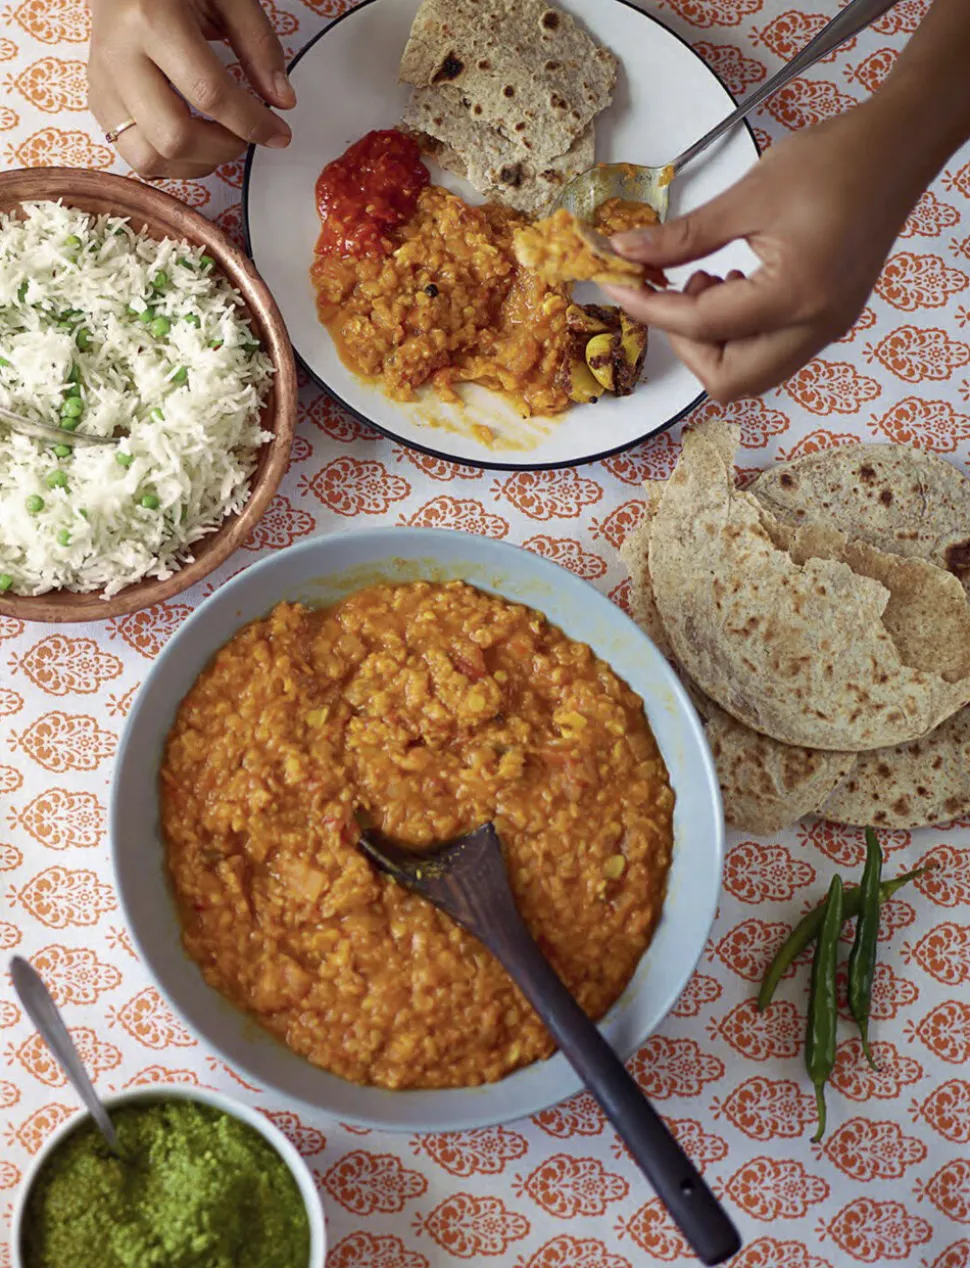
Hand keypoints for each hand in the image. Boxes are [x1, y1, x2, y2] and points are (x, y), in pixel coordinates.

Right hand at [88, 0, 295, 178]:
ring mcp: (103, 80)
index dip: (252, 123)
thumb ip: (258, 44)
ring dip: (194, 165)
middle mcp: (119, 54)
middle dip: (221, 150)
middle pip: (173, 136)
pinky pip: (131, 153)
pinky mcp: (97, 98)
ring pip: (147, 158)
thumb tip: (283, 100)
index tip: (279, 134)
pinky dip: (168, 160)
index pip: (209, 93)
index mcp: (151, 18)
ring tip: (218, 143)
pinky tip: (191, 143)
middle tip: (244, 137)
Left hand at [604, 104, 924, 401]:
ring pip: (748, 375)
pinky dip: (736, 334)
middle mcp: (814, 327)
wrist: (898, 150)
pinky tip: (731, 285)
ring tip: (704, 282)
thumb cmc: (835, 160)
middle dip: (685, 344)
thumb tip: (627, 252)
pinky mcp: (825, 322)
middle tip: (668, 294)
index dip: (649, 308)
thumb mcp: (747, 195)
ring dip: (711, 342)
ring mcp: (824, 330)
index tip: (616, 285)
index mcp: (796, 295)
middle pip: (728, 380)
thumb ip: (682, 237)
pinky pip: (768, 353)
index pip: (702, 326)